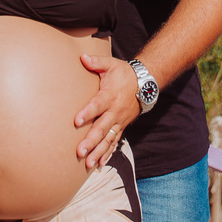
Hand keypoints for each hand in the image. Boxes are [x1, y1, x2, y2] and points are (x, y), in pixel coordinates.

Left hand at [74, 54, 141, 168]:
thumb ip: (96, 62)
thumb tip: (82, 57)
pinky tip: (99, 164)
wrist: (145, 84)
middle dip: (91, 141)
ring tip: (88, 164)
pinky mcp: (121, 127)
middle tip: (80, 152)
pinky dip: (108, 154)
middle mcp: (115, 111)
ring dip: (98, 152)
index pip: (97, 105)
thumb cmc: (124, 74)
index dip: (87, 113)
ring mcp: (119, 121)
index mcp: (109, 96)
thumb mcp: (111, 64)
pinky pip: (115, 142)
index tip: (77, 121)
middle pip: (102, 128)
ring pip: (108, 139)